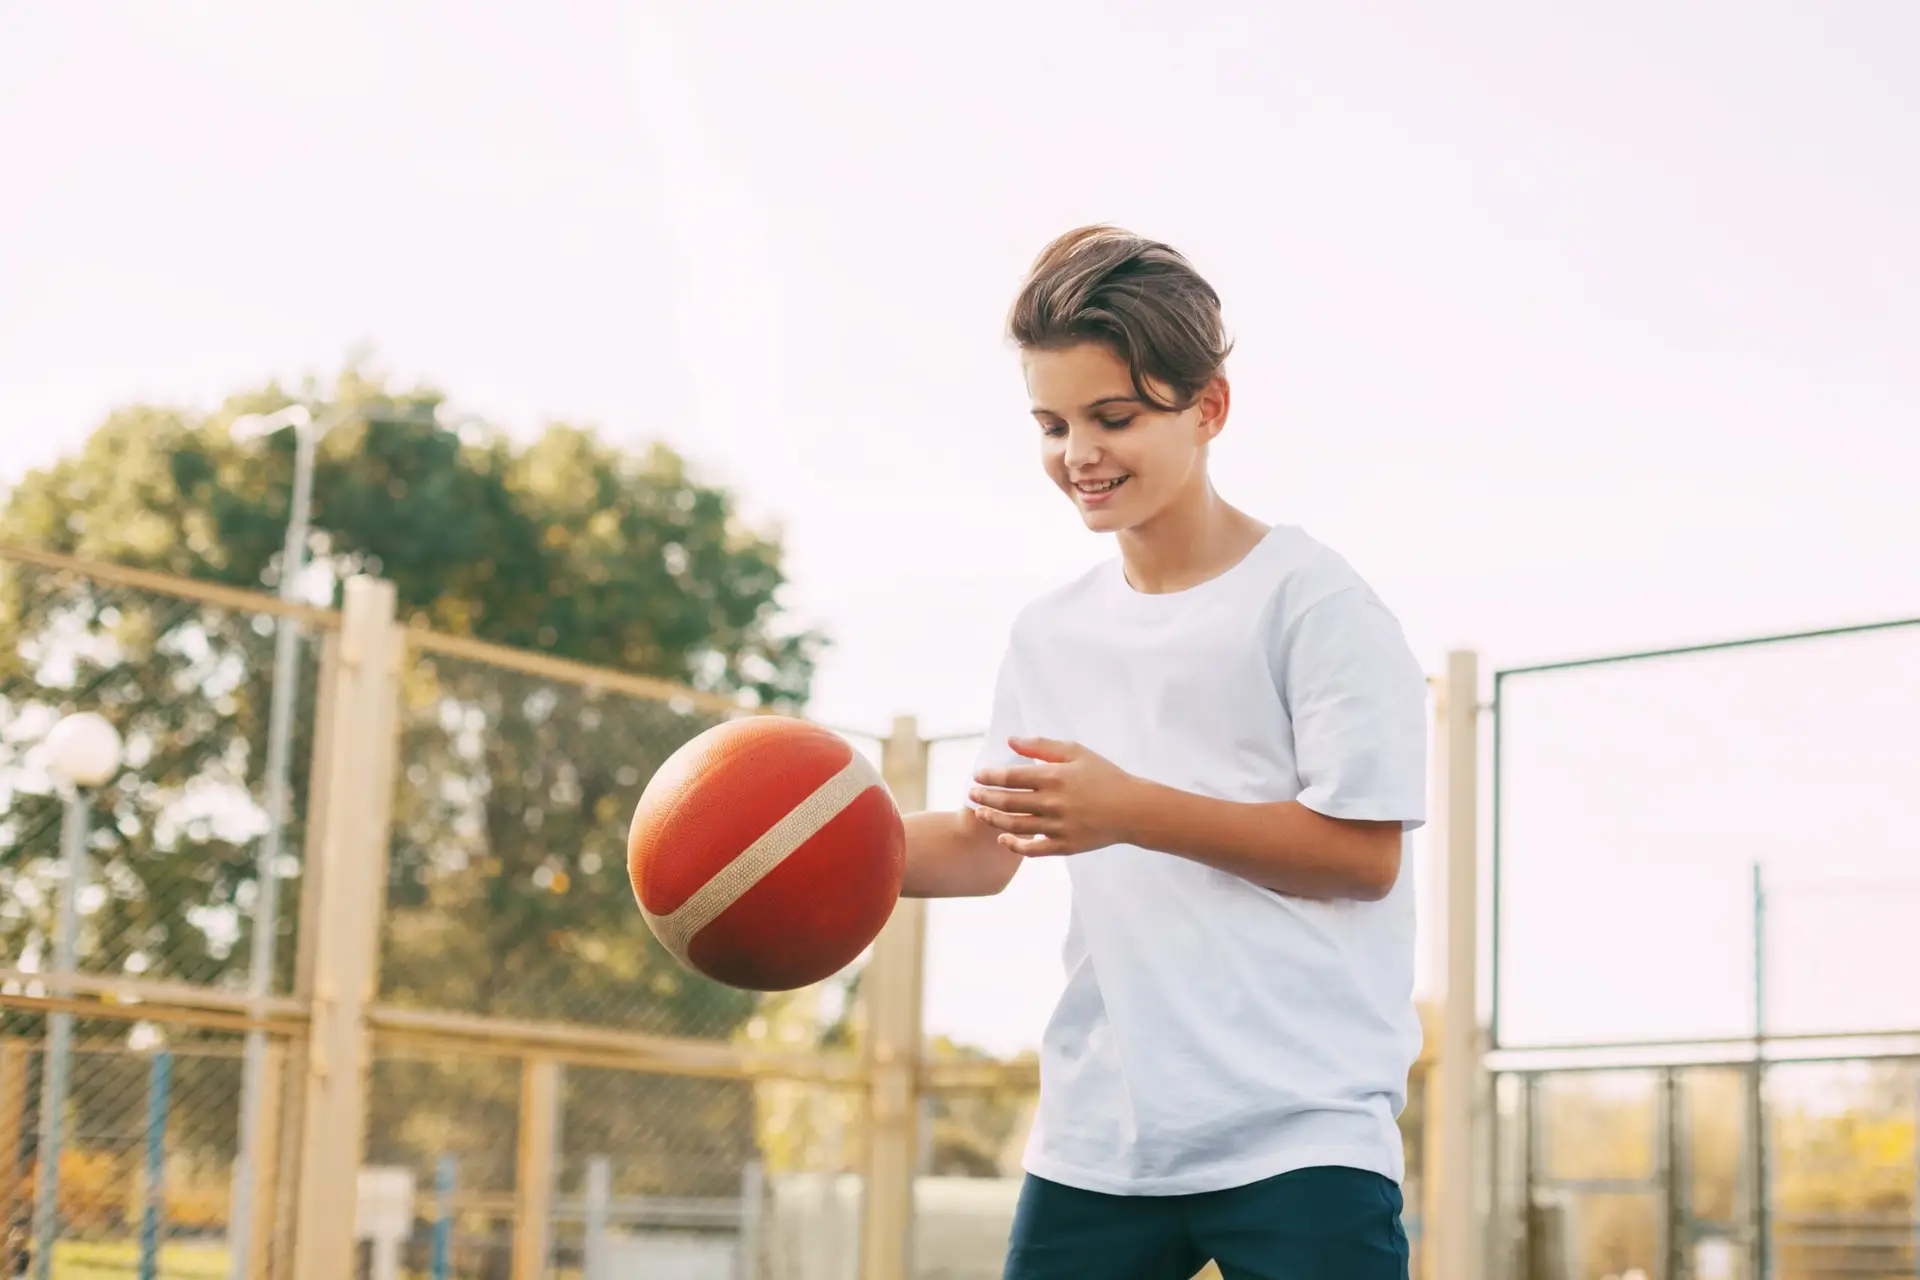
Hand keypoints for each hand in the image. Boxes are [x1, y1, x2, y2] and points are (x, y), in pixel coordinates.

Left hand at [968, 737, 1141, 856]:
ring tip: (980, 814)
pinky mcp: (1065, 845)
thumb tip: (1010, 739)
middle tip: (971, 794)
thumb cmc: (1104, 776)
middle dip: (984, 797)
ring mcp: (1058, 826)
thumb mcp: (1076, 752)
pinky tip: (1002, 838)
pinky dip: (1014, 845)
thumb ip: (1042, 746)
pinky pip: (1033, 849)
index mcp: (1055, 776)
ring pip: (1015, 825)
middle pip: (1008, 801)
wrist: (1132, 809)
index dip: (990, 777)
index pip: (1011, 776)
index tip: (978, 776)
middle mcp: (1053, 802)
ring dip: (993, 819)